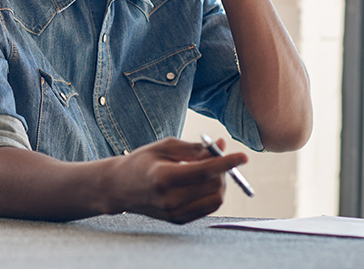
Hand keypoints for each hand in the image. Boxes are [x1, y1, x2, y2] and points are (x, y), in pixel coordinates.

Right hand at [107, 137, 247, 223]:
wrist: (120, 187)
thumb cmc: (142, 161)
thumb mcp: (165, 146)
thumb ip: (195, 147)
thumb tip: (222, 144)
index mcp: (163, 177)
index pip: (204, 171)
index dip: (227, 162)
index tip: (244, 156)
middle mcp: (170, 199)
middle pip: (213, 185)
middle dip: (223, 169)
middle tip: (218, 155)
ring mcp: (174, 213)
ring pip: (215, 199)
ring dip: (221, 182)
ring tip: (210, 168)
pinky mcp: (178, 220)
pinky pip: (208, 207)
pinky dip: (213, 193)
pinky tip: (203, 181)